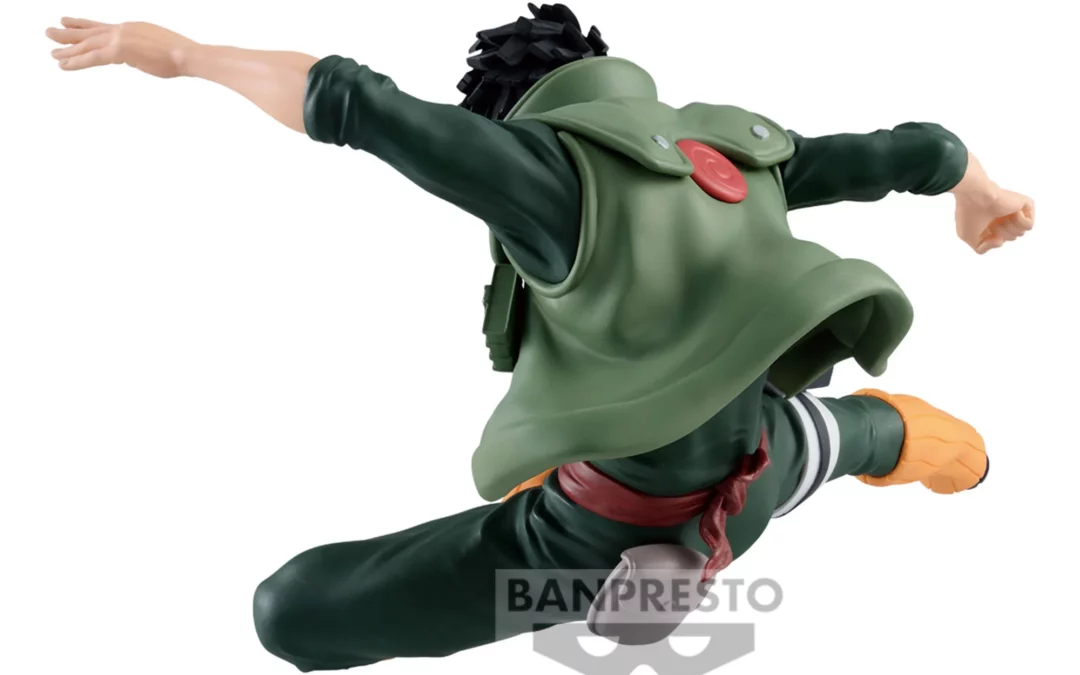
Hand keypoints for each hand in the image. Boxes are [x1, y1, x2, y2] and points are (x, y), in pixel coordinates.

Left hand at [46, 17, 194, 77]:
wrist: (188, 54)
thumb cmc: (181, 57)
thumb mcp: (158, 49)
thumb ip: (142, 52)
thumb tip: (134, 59)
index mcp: (132, 28)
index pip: (103, 26)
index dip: (83, 25)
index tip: (68, 22)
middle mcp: (123, 29)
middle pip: (90, 31)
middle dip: (69, 33)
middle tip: (50, 32)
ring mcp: (120, 38)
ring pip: (87, 43)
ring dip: (67, 48)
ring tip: (52, 52)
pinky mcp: (119, 51)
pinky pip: (92, 57)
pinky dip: (77, 62)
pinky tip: (63, 65)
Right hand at [951, 153, 1034, 254]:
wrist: (976, 195)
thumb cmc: (969, 214)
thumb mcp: (970, 240)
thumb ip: (983, 249)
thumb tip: (1001, 241)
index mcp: (992, 221)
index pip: (998, 240)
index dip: (990, 240)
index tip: (983, 230)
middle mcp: (1004, 215)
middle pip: (1011, 238)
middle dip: (1001, 234)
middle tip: (992, 222)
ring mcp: (1015, 209)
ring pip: (1021, 233)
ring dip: (1008, 229)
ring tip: (1000, 217)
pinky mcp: (1026, 204)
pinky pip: (1029, 225)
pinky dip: (1018, 222)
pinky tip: (1012, 212)